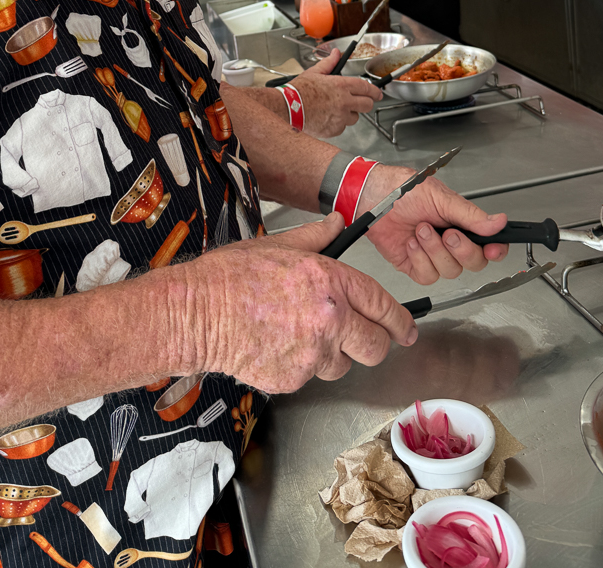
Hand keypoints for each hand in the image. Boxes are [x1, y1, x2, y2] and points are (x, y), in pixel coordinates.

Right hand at [189, 212, 415, 391]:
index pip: (381, 304)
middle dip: (371, 344)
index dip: (399, 320)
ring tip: (297, 334)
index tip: (406, 329)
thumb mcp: (279, 245)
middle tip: (356, 338)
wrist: (196, 312)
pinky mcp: (293, 380)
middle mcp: (330, 319)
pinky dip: (300, 366)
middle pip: (374, 347)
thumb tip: (339, 222)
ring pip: (342, 365)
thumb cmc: (232, 276)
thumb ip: (317, 237)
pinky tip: (276, 346)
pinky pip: (309, 377)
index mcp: (330, 281)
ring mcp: (312, 354)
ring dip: (331, 356)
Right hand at [296, 48, 382, 135]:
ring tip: (336, 110)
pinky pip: (342, 128)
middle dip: (366, 103)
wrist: (288, 108)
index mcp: (341, 86)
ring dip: (349, 114)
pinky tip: (327, 117)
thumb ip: (329, 63)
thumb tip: (336, 54)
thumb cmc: (299, 91)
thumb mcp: (314, 73)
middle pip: (367, 105)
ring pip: (355, 118)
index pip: (367, 88)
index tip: (377, 93)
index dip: (375, 91)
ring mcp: (340, 117)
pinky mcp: (334, 129)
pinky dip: (338, 124)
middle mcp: (344, 102)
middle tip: (360, 103)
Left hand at [361, 169, 507, 285]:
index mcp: (463, 224)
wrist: (374, 198)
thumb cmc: (404, 191)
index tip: (492, 249)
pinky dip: (419, 259)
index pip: (490, 245)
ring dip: (434, 250)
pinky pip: (428, 275)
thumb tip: (500, 222)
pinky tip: (411, 243)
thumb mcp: (441, 198)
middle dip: (461, 249)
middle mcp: (451, 242)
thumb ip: (471, 215)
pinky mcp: (416, 266)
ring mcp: (434, 255)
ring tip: (420, 229)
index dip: (496, 250)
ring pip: (450, 271)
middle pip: (474, 263)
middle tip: (446, 233)